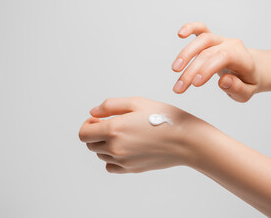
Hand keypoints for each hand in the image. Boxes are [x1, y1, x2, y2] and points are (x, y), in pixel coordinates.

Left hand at [78, 97, 210, 172]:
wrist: (186, 140)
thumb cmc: (164, 117)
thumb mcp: (136, 102)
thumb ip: (110, 106)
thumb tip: (93, 112)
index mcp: (113, 129)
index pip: (84, 134)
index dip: (87, 125)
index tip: (97, 119)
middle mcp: (115, 148)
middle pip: (90, 145)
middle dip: (95, 133)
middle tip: (111, 124)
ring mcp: (123, 161)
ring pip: (101, 155)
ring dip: (104, 144)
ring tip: (123, 134)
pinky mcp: (131, 169)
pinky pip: (111, 166)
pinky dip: (112, 158)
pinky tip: (125, 148)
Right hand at [172, 22, 260, 101]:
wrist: (252, 68)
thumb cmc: (246, 81)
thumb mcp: (247, 92)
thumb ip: (237, 88)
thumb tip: (223, 81)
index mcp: (243, 58)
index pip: (224, 58)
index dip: (207, 68)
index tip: (195, 83)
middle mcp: (231, 45)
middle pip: (208, 53)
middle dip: (191, 70)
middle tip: (179, 87)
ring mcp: (221, 40)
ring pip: (202, 39)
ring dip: (186, 53)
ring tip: (175, 69)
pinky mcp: (212, 39)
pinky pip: (201, 29)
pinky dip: (190, 28)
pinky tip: (180, 33)